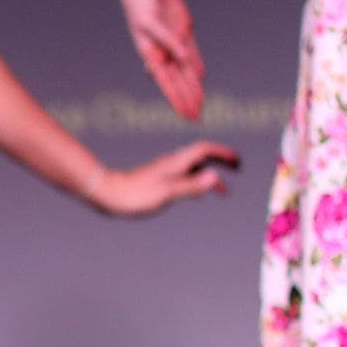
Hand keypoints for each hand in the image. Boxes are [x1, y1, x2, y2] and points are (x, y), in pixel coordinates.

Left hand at [88, 141, 240, 216]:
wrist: (108, 195)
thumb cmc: (136, 195)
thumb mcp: (168, 192)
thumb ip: (192, 186)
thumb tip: (216, 178)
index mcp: (176, 163)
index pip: (205, 150)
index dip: (223, 153)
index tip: (237, 161)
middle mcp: (172, 164)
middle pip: (202, 157)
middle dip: (221, 161)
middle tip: (238, 168)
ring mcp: (165, 171)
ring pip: (194, 170)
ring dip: (211, 177)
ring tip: (224, 192)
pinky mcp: (158, 180)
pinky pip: (184, 178)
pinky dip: (196, 183)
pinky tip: (196, 196)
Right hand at [116, 0, 206, 120]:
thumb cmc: (141, 6)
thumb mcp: (152, 23)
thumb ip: (170, 42)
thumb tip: (185, 60)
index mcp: (152, 55)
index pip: (167, 83)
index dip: (177, 100)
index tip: (185, 114)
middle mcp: (164, 53)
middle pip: (178, 82)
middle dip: (186, 100)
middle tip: (196, 118)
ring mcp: (174, 44)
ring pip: (186, 71)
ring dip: (193, 88)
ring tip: (201, 105)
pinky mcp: (183, 33)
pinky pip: (192, 53)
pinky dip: (196, 65)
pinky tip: (201, 77)